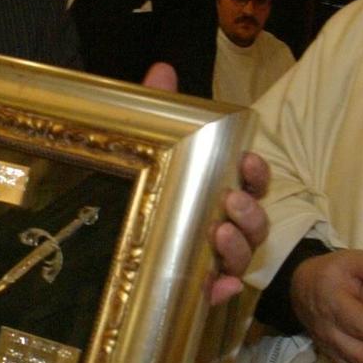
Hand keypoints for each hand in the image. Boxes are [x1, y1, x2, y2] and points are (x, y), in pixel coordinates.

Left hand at [138, 62, 270, 305]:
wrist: (104, 238)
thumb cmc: (148, 183)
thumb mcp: (152, 147)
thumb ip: (160, 110)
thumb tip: (161, 70)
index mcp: (221, 189)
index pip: (253, 182)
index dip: (257, 174)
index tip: (247, 161)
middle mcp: (227, 224)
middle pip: (256, 223)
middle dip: (250, 211)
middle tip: (230, 200)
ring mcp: (215, 259)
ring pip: (243, 256)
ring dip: (238, 246)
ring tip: (218, 232)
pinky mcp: (198, 286)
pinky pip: (219, 292)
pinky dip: (222, 290)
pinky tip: (217, 287)